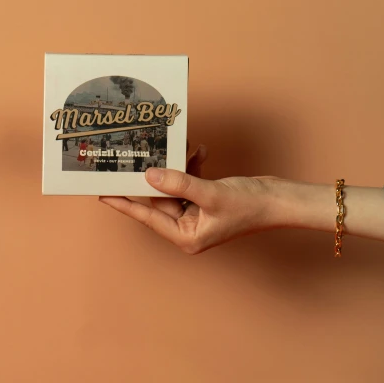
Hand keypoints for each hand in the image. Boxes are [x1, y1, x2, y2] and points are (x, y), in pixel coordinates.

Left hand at [100, 144, 287, 253]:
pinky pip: (189, 180)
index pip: (147, 217)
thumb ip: (178, 184)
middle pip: (158, 199)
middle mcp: (188, 227)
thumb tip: (149, 175)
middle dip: (151, 175)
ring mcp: (196, 213)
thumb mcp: (210, 194)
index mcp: (186, 236)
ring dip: (176, 165)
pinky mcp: (205, 199)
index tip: (102, 193)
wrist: (281, 199)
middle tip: (133, 156)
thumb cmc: (251, 205)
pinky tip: (198, 150)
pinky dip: (191, 165)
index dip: (124, 204)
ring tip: (174, 146)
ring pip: (173, 186)